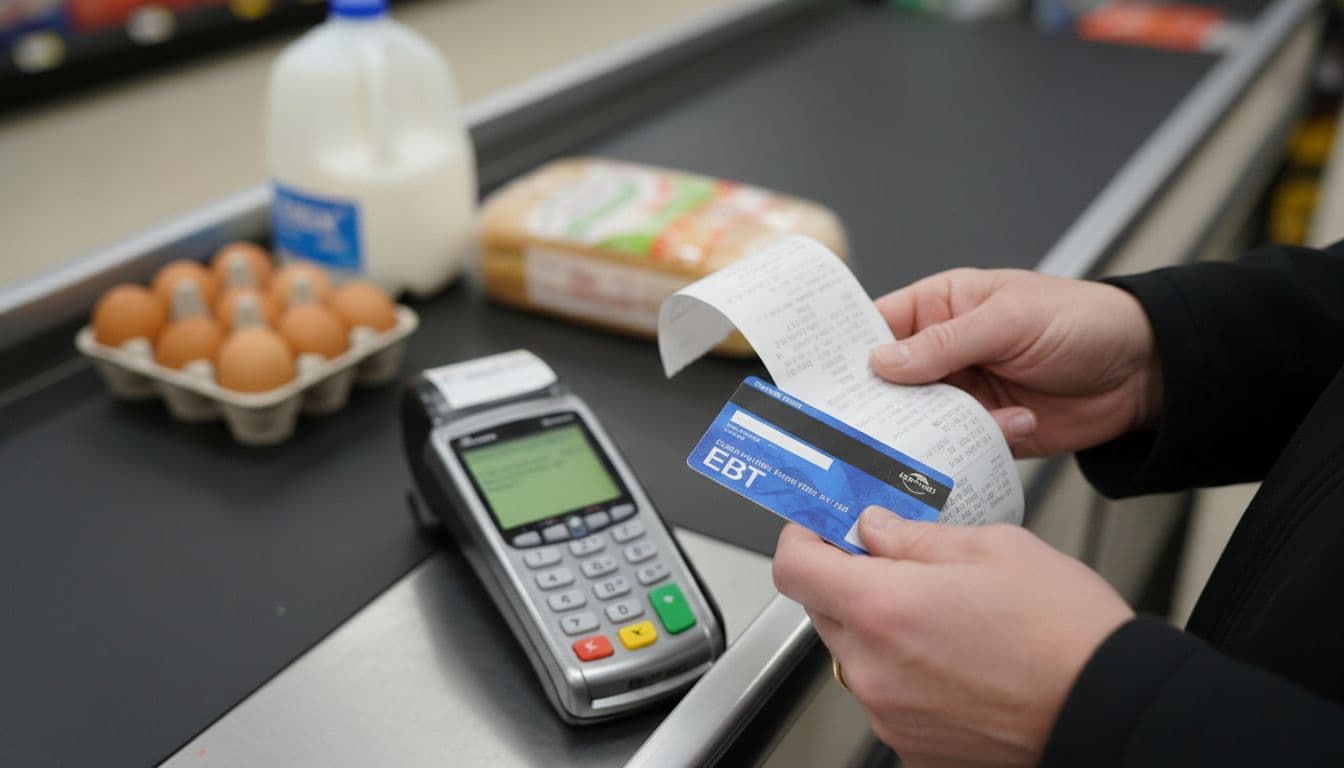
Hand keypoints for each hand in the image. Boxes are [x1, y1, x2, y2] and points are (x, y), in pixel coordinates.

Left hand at [773, 507, 1132, 766]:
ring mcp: (890, 714)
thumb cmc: (1066, 633)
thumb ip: (914, 537)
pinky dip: (905, 674)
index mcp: (884, 607)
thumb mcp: (992, 548)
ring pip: (855, 656)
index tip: (822, 530)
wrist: (1112, 709)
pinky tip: (955, 659)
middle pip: (823, 611)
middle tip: (897, 564)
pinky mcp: (911, 745)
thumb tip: (874, 528)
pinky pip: (886, 697)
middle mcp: (875, 668)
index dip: (803, 539)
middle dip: (849, 581)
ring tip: (943, 618)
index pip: (794, 568)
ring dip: (880, 630)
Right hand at [870, 269, 1160, 456]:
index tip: (818, 376)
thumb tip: (881, 362)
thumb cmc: (1081, 320)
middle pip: (886, 383)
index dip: (844, 349)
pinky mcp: (985, 431)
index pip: (875, 326)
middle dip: (878, 402)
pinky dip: (975, 445)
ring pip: (916, 421)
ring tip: (947, 427)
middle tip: (861, 421)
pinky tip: (1014, 424)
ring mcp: (962, 395)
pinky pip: (957, 447)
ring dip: (930, 429)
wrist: (1144, 371)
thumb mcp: (1009, 319)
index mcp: (940, 308)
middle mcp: (943, 353)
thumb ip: (944, 343)